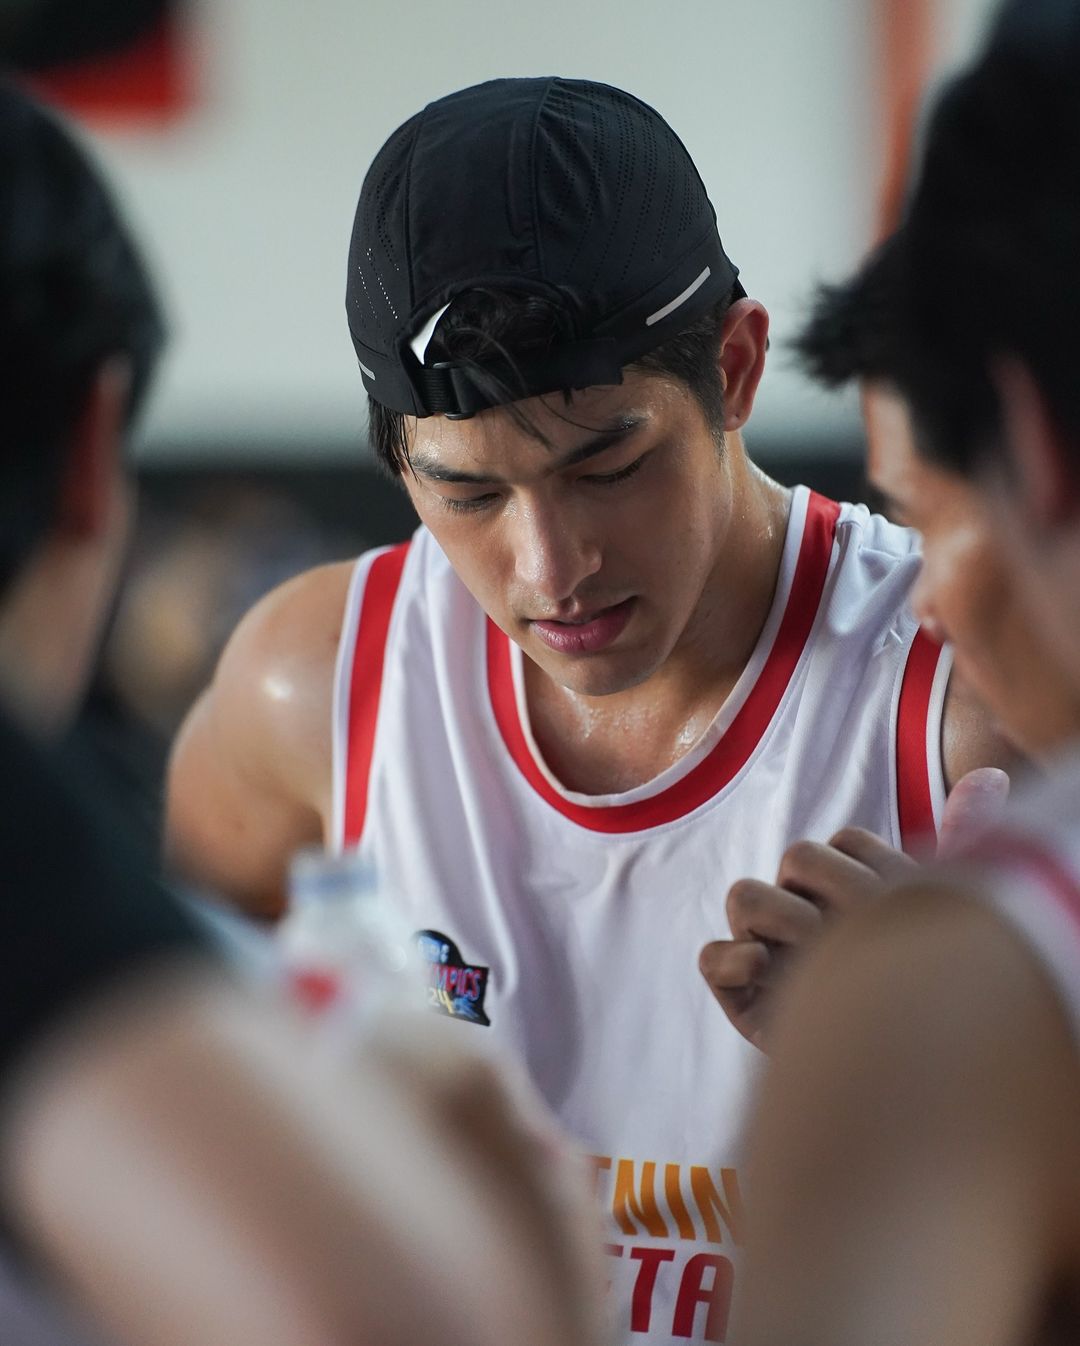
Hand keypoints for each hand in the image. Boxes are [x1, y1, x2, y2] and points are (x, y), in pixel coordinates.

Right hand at [699, 767, 1009, 1050]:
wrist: (910, 1084)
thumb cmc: (928, 998)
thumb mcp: (948, 918)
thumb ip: (965, 846)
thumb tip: (992, 775)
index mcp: (848, 892)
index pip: (842, 842)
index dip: (867, 867)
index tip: (894, 907)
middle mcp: (806, 915)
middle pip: (796, 857)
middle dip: (830, 888)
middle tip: (859, 933)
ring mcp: (769, 953)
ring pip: (745, 895)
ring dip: (785, 916)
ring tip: (817, 953)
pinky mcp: (741, 998)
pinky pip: (711, 957)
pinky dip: (734, 956)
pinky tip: (769, 969)